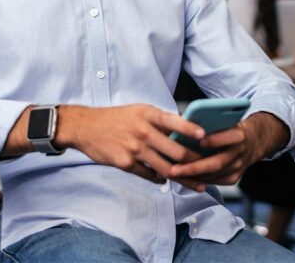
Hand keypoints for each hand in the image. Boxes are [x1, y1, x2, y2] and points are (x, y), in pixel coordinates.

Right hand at [56, 104, 205, 186]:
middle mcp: (143, 131)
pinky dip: (160, 178)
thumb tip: (186, 130)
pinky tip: (167, 179)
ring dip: (183, 177)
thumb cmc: (117, 118)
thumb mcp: (139, 111)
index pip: (174, 121)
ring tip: (197, 183)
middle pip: (175, 151)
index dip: (191, 130)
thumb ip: (160, 120)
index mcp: (148, 114)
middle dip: (194, 162)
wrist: (85, 127)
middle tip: (208, 168)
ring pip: (166, 168)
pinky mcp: (126, 163)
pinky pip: (149, 175)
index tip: (205, 136)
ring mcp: (134, 149)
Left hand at [168, 112, 289, 190]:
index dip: (214, 140)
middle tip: (174, 169)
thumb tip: (186, 125)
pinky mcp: (234, 178)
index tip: (199, 140)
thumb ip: (211, 122)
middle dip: (194, 167)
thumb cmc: (231, 128)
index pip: (228, 137)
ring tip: (174, 174)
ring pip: (213, 175)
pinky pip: (214, 182)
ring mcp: (238, 167)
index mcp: (239, 134)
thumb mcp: (226, 120)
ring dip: (192, 176)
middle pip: (217, 163)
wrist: (253, 142)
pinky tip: (184, 177)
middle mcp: (240, 152)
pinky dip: (198, 180)